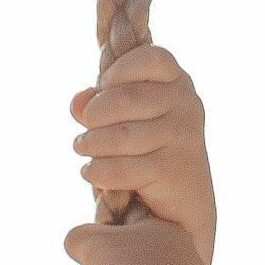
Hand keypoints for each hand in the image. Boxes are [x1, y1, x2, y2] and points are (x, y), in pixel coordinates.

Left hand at [70, 45, 216, 264]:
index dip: (119, 71)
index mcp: (177, 82)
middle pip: (126, 98)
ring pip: (120, 135)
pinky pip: (123, 167)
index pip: (150, 59)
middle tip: (83, 133)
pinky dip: (99, 171)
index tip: (102, 88)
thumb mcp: (127, 119)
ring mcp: (185, 136)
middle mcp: (186, 104)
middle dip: (94, 116)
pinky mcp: (175, 168)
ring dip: (91, 145)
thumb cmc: (149, 152)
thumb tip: (78, 102)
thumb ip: (101, 102)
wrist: (183, 205)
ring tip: (82, 148)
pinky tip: (91, 172)